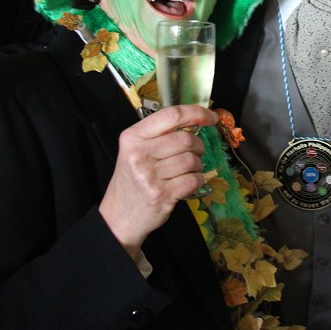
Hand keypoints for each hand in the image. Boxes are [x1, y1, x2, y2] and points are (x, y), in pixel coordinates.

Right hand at [98, 105, 215, 257]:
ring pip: (192, 160)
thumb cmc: (132, 180)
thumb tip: (197, 120)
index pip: (171, 115)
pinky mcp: (161, 194)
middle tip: (194, 154)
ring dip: (197, 166)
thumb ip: (160, 135)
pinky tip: (186, 183)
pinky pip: (194, 180)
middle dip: (198, 146)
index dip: (196, 113)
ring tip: (186, 171)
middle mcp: (139, 154)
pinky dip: (196, 181)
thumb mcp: (135, 151)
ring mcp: (149, 175)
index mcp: (133, 137)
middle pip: (185, 139)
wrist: (119, 216)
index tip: (211, 117)